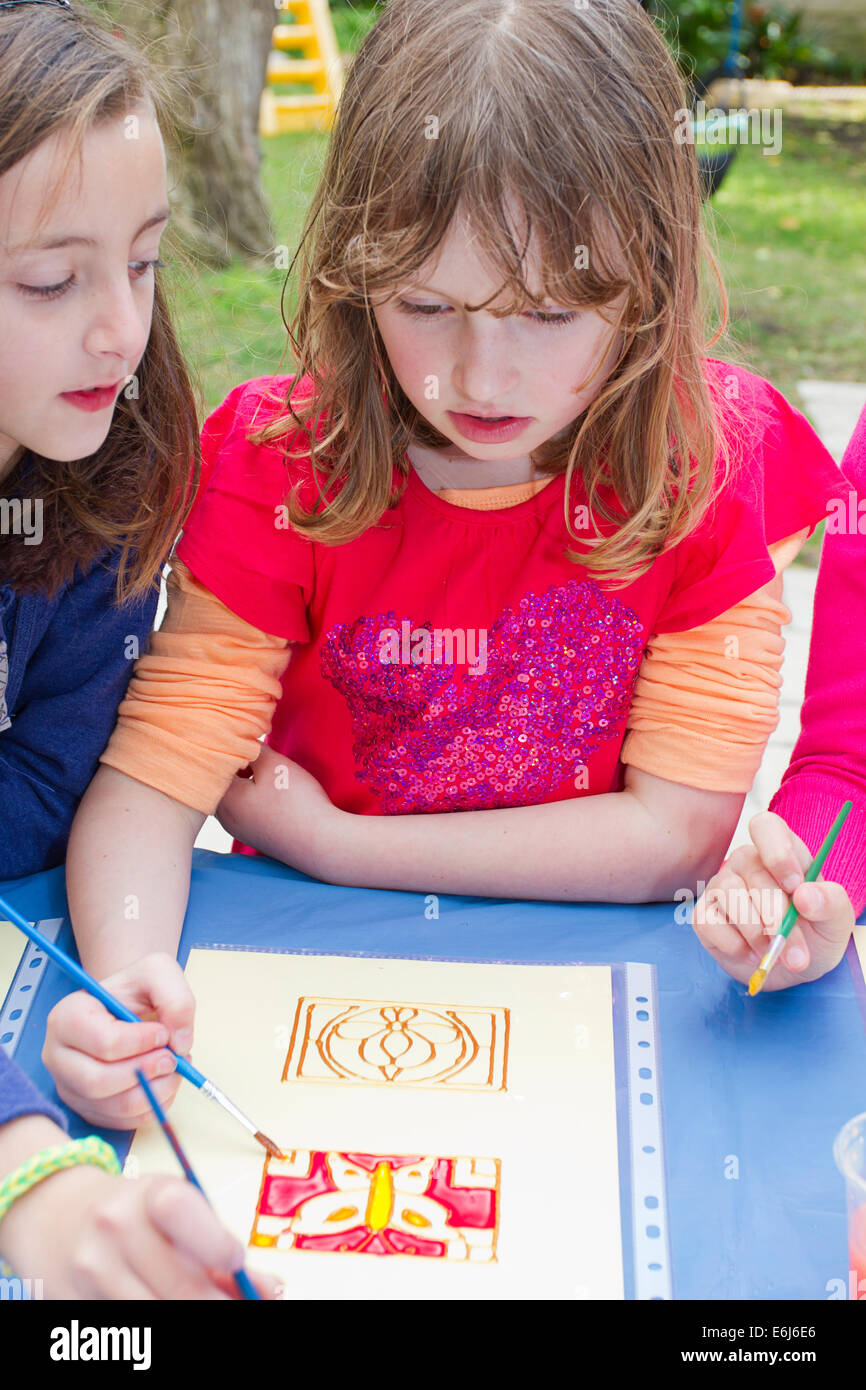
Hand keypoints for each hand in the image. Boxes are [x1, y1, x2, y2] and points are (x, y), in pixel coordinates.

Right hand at [0, 1162, 280, 1299]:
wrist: (56, 1212)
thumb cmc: (131, 1209)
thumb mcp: (177, 1208)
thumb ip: (221, 1246)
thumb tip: (270, 1289)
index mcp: (149, 1194)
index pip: (185, 1215)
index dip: (219, 1247)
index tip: (236, 1263)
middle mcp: (116, 1229)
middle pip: (181, 1290)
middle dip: (217, 1304)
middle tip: (234, 1304)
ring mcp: (91, 1272)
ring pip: (155, 1317)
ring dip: (191, 1317)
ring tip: (202, 1304)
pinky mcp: (70, 1303)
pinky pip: (128, 1330)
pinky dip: (152, 1327)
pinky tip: (158, 1305)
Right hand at [42, 953, 193, 1128]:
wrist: (129, 1007)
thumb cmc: (137, 990)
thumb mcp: (159, 973)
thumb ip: (176, 999)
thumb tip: (179, 1043)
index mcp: (67, 1017)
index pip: (104, 1043)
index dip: (142, 1042)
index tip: (163, 1033)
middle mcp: (58, 1055)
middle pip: (99, 1082)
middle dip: (146, 1072)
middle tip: (173, 1057)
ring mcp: (70, 1087)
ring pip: (115, 1106)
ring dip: (156, 1091)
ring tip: (174, 1067)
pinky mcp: (89, 1109)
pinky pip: (125, 1122)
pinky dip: (154, 1105)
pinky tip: (162, 1081)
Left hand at [216, 745, 342, 877]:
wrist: (319, 843)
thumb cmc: (295, 801)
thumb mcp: (274, 764)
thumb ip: (253, 748)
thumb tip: (241, 741)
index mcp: (223, 797)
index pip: (215, 764)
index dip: (230, 747)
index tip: (244, 738)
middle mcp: (224, 817)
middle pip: (221, 782)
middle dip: (236, 765)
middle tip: (254, 751)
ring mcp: (238, 830)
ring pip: (233, 797)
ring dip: (244, 782)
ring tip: (265, 770)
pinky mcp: (254, 837)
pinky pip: (245, 811)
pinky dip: (253, 798)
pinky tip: (272, 793)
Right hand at [693, 811, 854, 989]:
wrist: (791, 968)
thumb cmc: (815, 934)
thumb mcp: (836, 921)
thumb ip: (830, 902)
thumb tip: (805, 895)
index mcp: (781, 851)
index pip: (766, 827)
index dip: (777, 852)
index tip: (794, 886)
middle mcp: (746, 862)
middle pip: (754, 873)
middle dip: (777, 917)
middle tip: (796, 952)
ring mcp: (721, 886)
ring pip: (728, 895)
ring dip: (755, 933)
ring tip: (774, 954)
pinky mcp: (704, 914)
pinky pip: (708, 921)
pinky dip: (734, 945)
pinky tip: (752, 954)